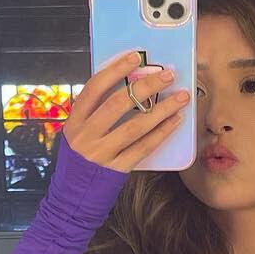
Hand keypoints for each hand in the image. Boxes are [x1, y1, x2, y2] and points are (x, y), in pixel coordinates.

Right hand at [64, 49, 191, 172]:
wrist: (74, 196)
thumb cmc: (81, 158)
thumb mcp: (78, 132)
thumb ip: (96, 112)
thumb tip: (130, 84)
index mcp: (75, 120)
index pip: (94, 88)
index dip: (115, 70)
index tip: (135, 57)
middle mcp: (86, 135)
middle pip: (118, 103)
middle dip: (146, 86)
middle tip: (168, 75)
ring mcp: (102, 153)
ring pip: (135, 126)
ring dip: (161, 109)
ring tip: (181, 97)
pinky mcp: (117, 169)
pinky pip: (143, 147)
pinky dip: (161, 133)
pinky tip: (175, 121)